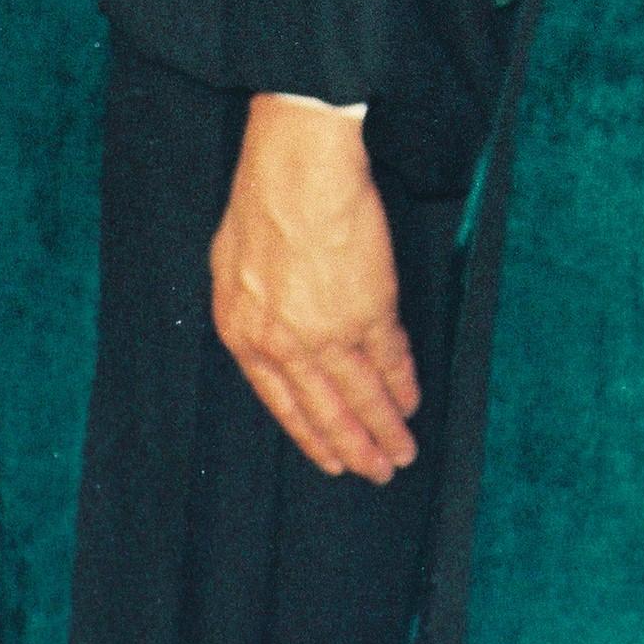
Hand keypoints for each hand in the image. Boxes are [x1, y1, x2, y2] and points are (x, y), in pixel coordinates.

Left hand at [211, 94, 420, 482]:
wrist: (298, 170)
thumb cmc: (263, 199)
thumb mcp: (232, 264)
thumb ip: (253, 307)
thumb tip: (271, 330)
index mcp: (244, 335)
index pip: (281, 403)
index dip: (310, 435)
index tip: (331, 458)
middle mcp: (283, 345)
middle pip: (322, 411)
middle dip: (351, 448)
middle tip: (374, 473)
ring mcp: (327, 332)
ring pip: (359, 397)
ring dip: (383, 430)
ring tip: (401, 453)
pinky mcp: (368, 311)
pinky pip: (390, 361)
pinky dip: (402, 385)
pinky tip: (411, 402)